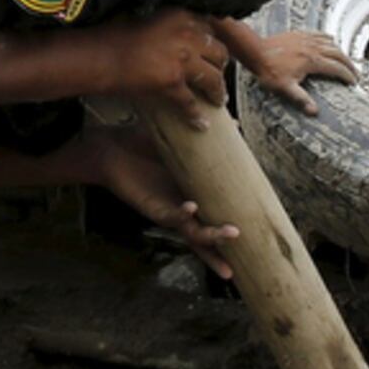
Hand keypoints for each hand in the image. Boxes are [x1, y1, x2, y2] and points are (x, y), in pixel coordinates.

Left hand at [90, 131, 242, 276]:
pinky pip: (172, 216)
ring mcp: (170, 212)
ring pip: (195, 233)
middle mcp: (185, 209)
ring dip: (213, 236)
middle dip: (226, 244)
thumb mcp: (179, 141)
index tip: (257, 234)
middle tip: (248, 245)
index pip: (217, 215)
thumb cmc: (143, 146)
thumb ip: (205, 135)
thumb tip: (233, 123)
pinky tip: (192, 207)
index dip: (233, 224)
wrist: (111, 150)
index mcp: (195, 196)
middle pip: (209, 235)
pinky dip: (184, 214)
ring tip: (231, 232)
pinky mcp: (154, 209)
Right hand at [102, 9, 231, 127]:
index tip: (215, 51)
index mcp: (181, 15)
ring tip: (217, 99)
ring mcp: (182, 59)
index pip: (211, 28)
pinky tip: (200, 123)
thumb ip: (170, 25)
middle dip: (221, 66)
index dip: (214, 42)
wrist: (99, 55)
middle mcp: (187, 35)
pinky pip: (190, 102)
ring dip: (217, 91)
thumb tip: (180, 38)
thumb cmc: (113, 36)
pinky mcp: (172, 83)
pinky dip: (196, 114)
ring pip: (212, 78)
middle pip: (219, 52)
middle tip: (219, 74)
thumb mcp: (148, 18)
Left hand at [221, 21, 355, 115]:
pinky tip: (330, 41)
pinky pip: (320, 34)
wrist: (256, 51)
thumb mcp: (285, 88)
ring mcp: (307, 39)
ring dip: (341, 52)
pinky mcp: (300, 34)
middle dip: (349, 64)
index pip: (336, 68)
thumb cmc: (269, 71)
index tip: (353, 82)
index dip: (347, 75)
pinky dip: (329, 39)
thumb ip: (301, 99)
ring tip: (345, 60)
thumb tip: (314, 112)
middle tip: (354, 73)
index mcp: (312, 61)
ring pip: (331, 43)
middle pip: (338, 54)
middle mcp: (313, 48)